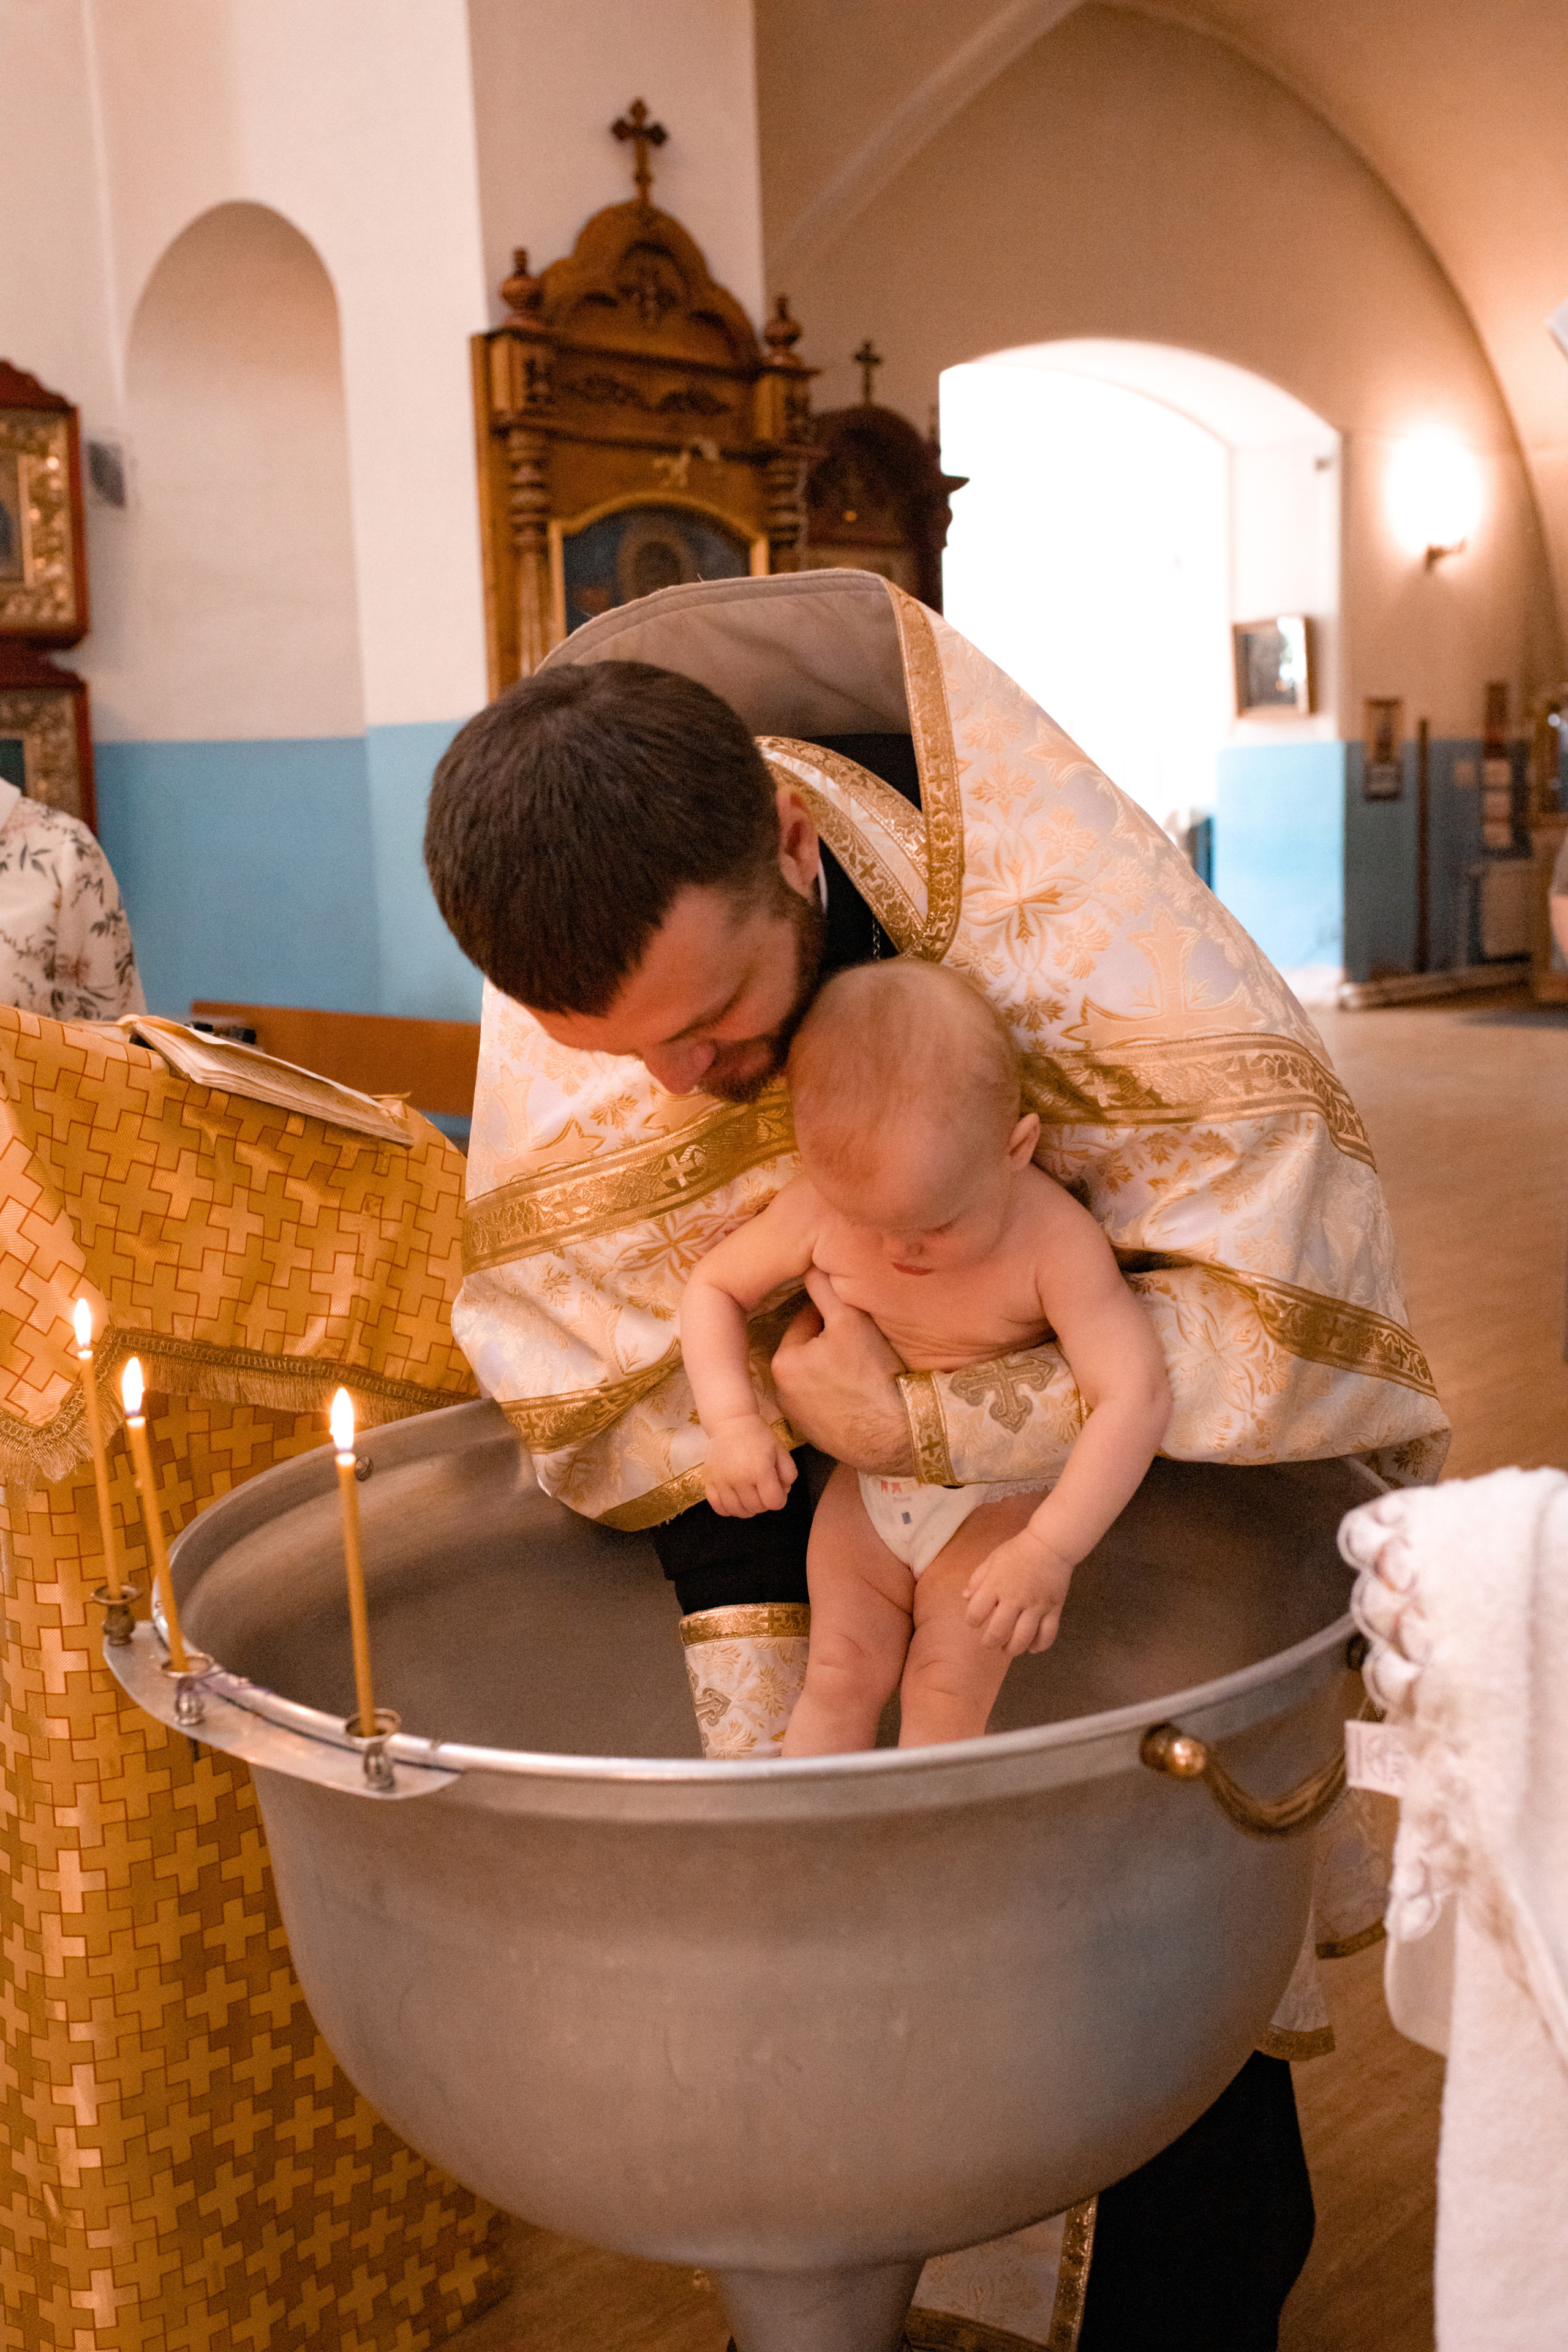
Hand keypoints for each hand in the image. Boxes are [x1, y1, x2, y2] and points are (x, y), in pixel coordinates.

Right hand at [704, 1415, 797, 1516]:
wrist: (730, 1422)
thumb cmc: (758, 1435)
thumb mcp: (780, 1449)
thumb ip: (788, 1472)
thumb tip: (784, 1491)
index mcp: (760, 1470)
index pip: (773, 1502)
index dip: (780, 1500)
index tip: (778, 1491)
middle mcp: (739, 1479)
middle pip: (755, 1508)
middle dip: (764, 1504)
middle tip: (764, 1492)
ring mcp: (722, 1481)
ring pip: (736, 1511)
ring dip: (747, 1509)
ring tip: (750, 1497)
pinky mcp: (710, 1481)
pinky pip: (718, 1506)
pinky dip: (727, 1509)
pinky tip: (735, 1500)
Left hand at [769, 1270, 913, 1473]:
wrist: (901, 1435)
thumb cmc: (876, 1375)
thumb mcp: (851, 1320)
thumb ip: (824, 1288)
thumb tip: (810, 1264)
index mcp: (784, 1362)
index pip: (806, 1320)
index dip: (835, 1316)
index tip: (858, 1323)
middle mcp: (782, 1393)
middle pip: (811, 1350)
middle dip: (832, 1344)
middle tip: (865, 1349)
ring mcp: (799, 1419)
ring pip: (818, 1376)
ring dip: (835, 1370)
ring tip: (866, 1374)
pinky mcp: (817, 1438)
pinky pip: (826, 1404)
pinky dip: (839, 1397)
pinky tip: (863, 1397)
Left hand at [964, 1527, 1075, 1656]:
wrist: (1050, 1545)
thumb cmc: (1018, 1551)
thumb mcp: (992, 1560)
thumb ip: (977, 1579)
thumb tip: (964, 1597)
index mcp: (995, 1585)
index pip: (976, 1613)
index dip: (971, 1621)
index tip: (974, 1622)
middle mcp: (1014, 1598)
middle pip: (998, 1631)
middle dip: (990, 1643)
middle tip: (989, 1643)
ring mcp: (1035, 1606)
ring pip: (1023, 1638)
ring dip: (1013, 1649)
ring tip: (1008, 1649)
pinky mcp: (1054, 1609)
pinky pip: (1048, 1634)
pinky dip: (1040, 1645)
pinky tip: (1032, 1648)